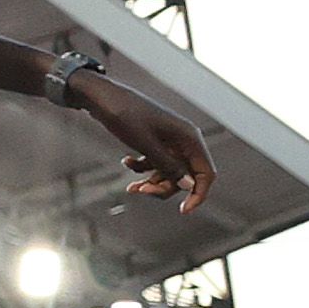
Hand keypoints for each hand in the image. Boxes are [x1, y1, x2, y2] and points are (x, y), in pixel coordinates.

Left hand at [72, 74, 215, 211]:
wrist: (102, 96)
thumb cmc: (124, 114)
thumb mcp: (145, 144)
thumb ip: (168, 165)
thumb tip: (189, 186)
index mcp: (189, 137)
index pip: (206, 173)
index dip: (199, 193)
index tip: (184, 211)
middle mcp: (183, 140)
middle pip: (185, 177)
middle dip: (164, 188)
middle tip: (139, 191)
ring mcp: (168, 141)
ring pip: (169, 173)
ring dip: (151, 182)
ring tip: (130, 187)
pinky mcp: (154, 142)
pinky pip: (155, 164)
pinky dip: (142, 168)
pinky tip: (126, 161)